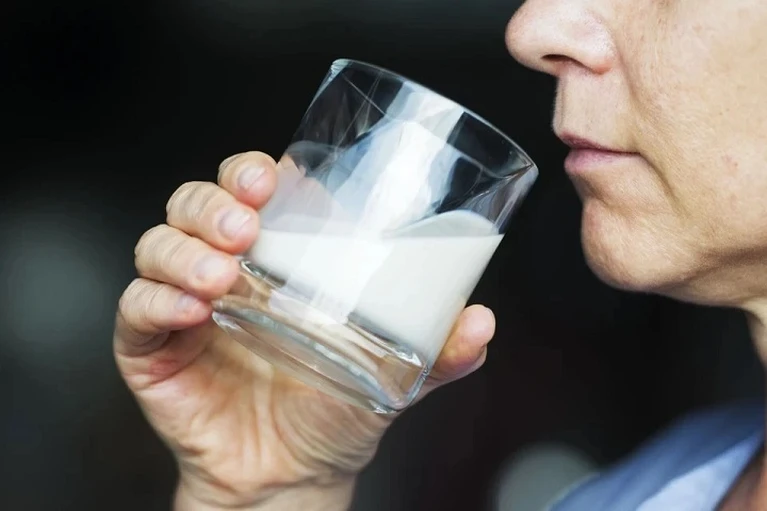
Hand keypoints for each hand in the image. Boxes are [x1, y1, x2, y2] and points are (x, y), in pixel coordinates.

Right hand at [114, 152, 495, 509]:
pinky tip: (188, 310)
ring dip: (184, 248)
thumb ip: (438, 351)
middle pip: (196, 205)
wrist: (293, 475)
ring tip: (222, 274)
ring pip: (158, 244)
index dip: (251, 171)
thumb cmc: (333, 409)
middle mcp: (225, 270)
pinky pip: (135, 309)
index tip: (273, 176)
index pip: (250, 191)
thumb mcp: (392, 373)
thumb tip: (481, 322)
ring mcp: (184, 305)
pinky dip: (154, 300)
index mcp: (277, 259)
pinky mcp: (151, 348)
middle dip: (213, 202)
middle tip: (248, 225)